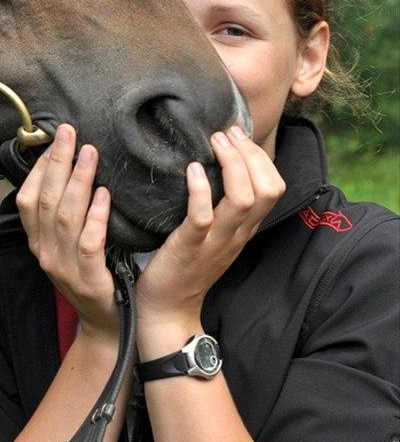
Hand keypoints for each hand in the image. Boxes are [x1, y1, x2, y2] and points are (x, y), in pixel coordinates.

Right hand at [16, 123, 117, 341]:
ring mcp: (64, 268)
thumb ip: (63, 213)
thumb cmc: (90, 276)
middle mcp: (45, 253)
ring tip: (90, 153)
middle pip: (47, 200)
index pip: (28, 198)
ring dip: (78, 180)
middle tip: (70, 132)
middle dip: (58, 162)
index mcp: (37, 242)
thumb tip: (67, 168)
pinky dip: (95, 216)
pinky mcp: (89, 281)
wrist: (107, 326)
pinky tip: (104, 194)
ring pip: (66, 217)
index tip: (55, 139)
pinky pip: (89, 243)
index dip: (40, 168)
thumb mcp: (66, 245)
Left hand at [136, 125, 285, 338]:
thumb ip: (223, 203)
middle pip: (266, 190)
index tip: (238, 134)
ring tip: (214, 143)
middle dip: (250, 154)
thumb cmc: (187, 262)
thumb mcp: (215, 231)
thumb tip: (220, 161)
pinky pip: (202, 217)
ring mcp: (216, 241)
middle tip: (227, 133)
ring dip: (231, 165)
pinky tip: (192, 170)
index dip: (260, 157)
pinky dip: (200, 190)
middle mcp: (237, 233)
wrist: (167, 308)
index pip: (274, 188)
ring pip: (243, 201)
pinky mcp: (190, 247)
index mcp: (245, 228)